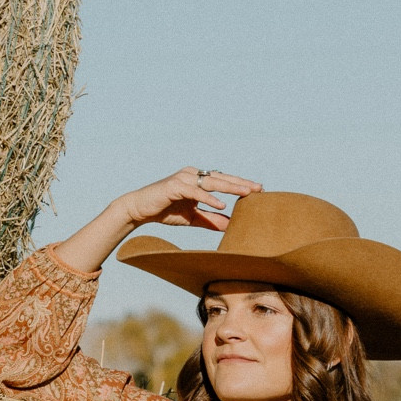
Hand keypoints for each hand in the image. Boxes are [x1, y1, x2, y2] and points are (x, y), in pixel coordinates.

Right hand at [123, 167, 262, 233]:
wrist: (141, 210)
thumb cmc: (166, 211)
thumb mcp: (193, 217)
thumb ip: (211, 219)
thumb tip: (230, 226)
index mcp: (197, 179)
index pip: (223, 180)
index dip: (240, 185)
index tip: (258, 190)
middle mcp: (192, 175)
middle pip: (221, 178)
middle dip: (241, 183)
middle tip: (260, 188)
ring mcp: (184, 178)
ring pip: (212, 182)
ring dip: (230, 187)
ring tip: (247, 193)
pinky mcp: (175, 186)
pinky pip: (196, 192)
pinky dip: (209, 199)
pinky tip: (222, 205)